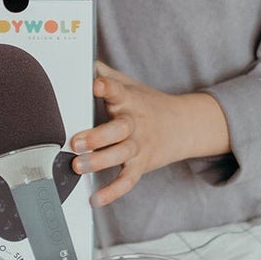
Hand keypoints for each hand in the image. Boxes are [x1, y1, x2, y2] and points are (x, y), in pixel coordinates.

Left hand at [70, 61, 229, 208]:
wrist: (184, 126)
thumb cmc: (148, 104)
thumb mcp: (131, 85)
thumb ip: (108, 75)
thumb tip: (85, 60)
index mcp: (130, 101)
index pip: (119, 91)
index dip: (108, 88)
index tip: (97, 85)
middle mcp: (135, 124)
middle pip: (118, 130)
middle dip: (97, 136)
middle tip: (76, 141)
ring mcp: (139, 146)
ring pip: (121, 155)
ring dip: (100, 161)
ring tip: (78, 166)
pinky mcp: (141, 166)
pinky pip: (127, 180)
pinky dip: (113, 192)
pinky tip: (96, 199)